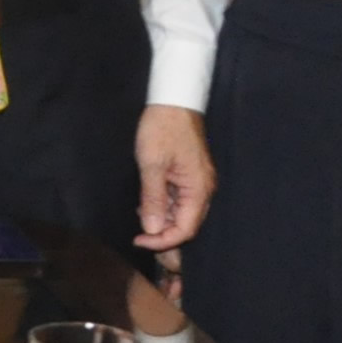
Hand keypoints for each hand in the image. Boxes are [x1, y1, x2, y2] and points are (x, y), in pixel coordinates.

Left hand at [135, 102, 214, 252]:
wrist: (173, 101)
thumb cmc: (163, 129)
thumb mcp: (152, 165)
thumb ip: (153, 199)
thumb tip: (151, 229)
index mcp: (199, 189)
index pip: (185, 229)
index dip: (163, 241)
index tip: (140, 240)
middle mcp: (203, 190)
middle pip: (186, 224)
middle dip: (163, 233)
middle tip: (138, 233)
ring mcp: (198, 182)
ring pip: (182, 213)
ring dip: (161, 218)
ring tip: (140, 213)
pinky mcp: (190, 176)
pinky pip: (179, 200)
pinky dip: (164, 205)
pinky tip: (146, 202)